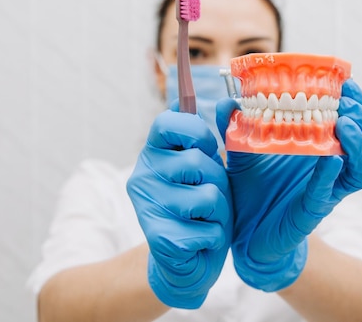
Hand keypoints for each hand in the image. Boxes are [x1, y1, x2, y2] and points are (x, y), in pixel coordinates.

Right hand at [126, 109, 232, 308]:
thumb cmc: (199, 206)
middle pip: (197, 161)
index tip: (205, 147)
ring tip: (205, 218)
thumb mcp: (205, 167)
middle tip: (206, 196)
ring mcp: (147, 207)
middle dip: (217, 181)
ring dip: (220, 211)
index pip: (168, 122)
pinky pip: (209, 228)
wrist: (187, 261)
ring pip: (207, 197)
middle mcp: (142, 176)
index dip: (196, 132)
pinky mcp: (160, 239)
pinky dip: (215, 236)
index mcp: (152, 152)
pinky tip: (199, 240)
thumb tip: (219, 100)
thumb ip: (205, 138)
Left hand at [215, 79, 361, 291]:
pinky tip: (331, 158)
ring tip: (344, 124)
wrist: (244, 234)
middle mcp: (332, 167)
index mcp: (322, 147)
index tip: (344, 80)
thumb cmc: (251, 189)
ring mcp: (327, 189)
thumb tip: (227, 101)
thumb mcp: (241, 152)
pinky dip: (332, 173)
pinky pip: (332, 190)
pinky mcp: (314, 210)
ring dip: (360, 142)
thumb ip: (235, 126)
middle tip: (344, 101)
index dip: (357, 100)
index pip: (356, 120)